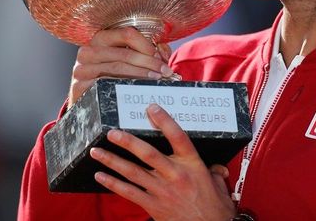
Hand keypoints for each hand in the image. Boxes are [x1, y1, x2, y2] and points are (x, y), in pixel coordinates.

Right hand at [68, 28, 172, 107]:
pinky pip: (105, 85)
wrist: (90, 103)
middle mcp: (88, 51)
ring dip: (141, 74)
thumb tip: (162, 51)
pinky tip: (137, 90)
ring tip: (157, 80)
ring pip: (117, 68)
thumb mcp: (129, 60)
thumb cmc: (113, 77)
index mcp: (101, 39)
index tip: (161, 57)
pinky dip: (125, 86)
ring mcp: (81, 69)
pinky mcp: (79, 87)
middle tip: (165, 72)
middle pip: (124, 53)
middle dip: (149, 62)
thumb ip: (148, 52)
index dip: (147, 45)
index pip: (126, 34)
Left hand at [90, 104, 236, 220]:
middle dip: (128, 142)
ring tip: (97, 151)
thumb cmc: (215, 207)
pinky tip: (100, 176)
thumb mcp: (218, 183)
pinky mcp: (153, 206)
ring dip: (113, 161)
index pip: (177, 137)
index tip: (151, 108)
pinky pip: (129, 193)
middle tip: (112, 133)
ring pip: (133, 172)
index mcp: (192, 164)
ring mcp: (162, 191)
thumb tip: (216, 166)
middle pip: (148, 154)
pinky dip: (113, 184)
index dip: (164, 121)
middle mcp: (175, 175)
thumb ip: (213, 170)